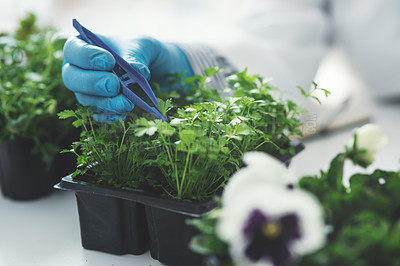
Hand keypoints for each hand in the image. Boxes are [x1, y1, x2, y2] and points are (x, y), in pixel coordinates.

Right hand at [62, 35, 193, 121]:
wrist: (149, 67)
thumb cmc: (137, 50)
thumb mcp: (140, 46)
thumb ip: (135, 56)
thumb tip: (137, 70)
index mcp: (82, 46)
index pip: (73, 50)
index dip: (86, 56)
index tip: (109, 62)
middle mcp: (77, 69)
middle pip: (71, 78)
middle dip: (93, 83)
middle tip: (114, 85)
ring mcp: (85, 91)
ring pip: (84, 99)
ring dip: (105, 102)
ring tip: (126, 103)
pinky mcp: (97, 108)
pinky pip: (98, 115)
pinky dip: (111, 116)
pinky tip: (125, 115)